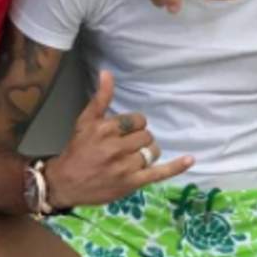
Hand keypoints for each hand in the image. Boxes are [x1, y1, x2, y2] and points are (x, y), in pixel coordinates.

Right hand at [48, 71, 192, 206]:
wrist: (66, 183)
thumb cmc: (77, 150)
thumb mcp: (85, 121)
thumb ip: (100, 98)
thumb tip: (107, 73)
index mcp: (105, 129)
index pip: (137, 120)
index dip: (134, 125)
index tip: (124, 132)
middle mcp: (116, 147)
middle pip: (146, 135)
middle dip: (139, 138)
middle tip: (126, 146)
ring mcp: (125, 167)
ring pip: (152, 151)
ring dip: (147, 152)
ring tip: (134, 157)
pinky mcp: (132, 183)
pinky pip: (160, 173)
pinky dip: (176, 166)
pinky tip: (190, 159)